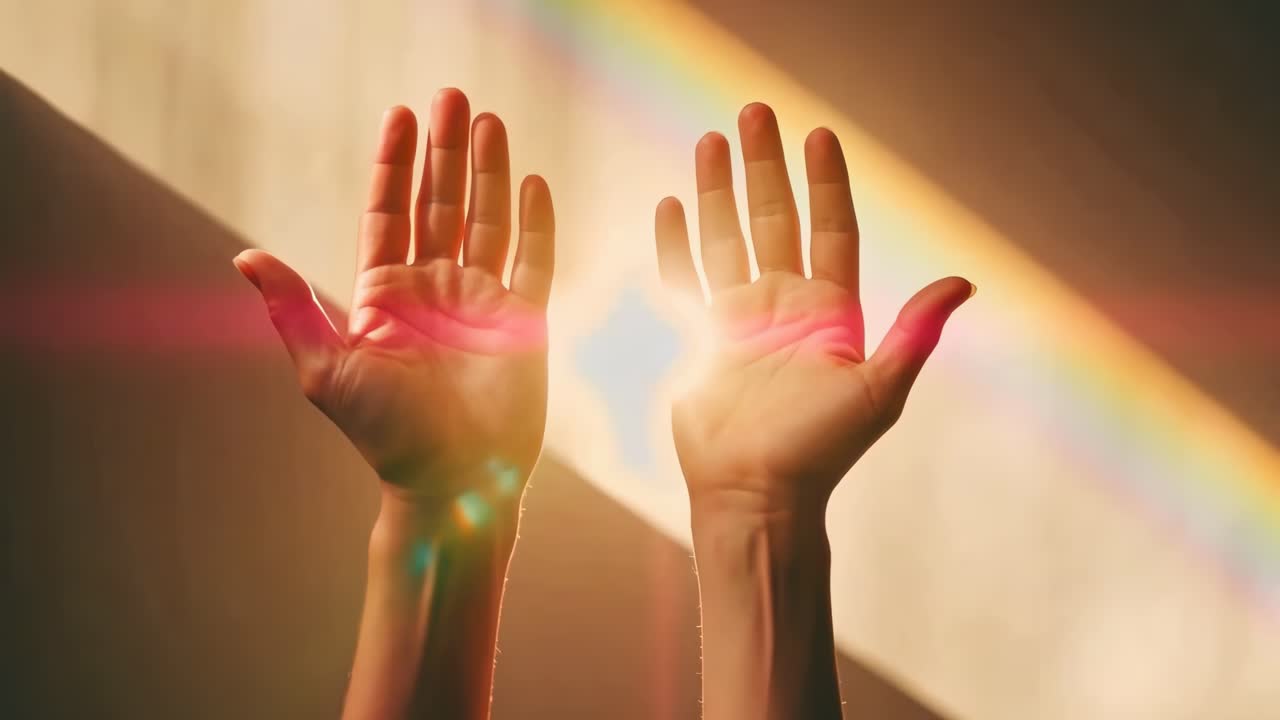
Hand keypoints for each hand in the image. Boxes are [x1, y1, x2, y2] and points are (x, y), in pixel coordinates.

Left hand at [235, 89, 553, 508]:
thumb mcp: (327, 370)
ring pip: (488, 220)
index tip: (401, 116)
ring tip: (488, 122)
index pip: (390, 212)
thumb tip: (244, 256)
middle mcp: (435, 289)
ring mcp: (482, 301)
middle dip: (445, 151)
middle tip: (450, 97)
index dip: (395, 164)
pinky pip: (535, 261)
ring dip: (488, 172)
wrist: (452, 482)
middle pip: (441, 203)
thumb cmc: (386, 435)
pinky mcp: (525, 321)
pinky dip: (536, 223)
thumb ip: (293, 308)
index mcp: (387, 295)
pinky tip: (533, 184)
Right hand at [655, 102, 971, 516]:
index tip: (818, 134)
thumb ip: (913, 333)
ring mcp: (740, 320)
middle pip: (773, 220)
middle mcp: (785, 306)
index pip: (831, 229)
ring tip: (710, 141)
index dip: (827, 182)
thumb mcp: (877, 391)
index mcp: (830, 312)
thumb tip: (964, 281)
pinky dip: (676, 244)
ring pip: (726, 238)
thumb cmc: (820, 450)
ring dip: (718, 190)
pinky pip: (686, 280)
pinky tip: (671, 205)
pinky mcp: (701, 340)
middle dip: (765, 167)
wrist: (756, 494)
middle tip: (755, 113)